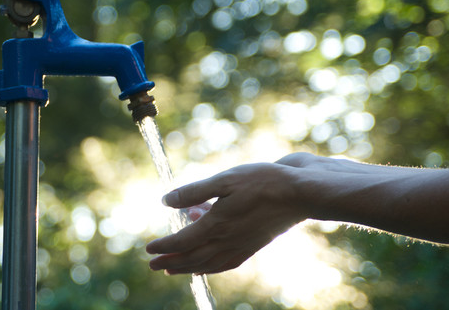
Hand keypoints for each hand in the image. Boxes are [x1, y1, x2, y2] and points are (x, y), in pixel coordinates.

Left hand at [146, 162, 306, 274]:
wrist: (299, 194)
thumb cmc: (262, 182)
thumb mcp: (225, 180)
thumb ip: (194, 192)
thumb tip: (166, 201)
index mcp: (217, 224)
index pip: (182, 242)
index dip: (164, 246)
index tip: (149, 248)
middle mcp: (227, 240)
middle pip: (192, 258)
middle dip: (171, 262)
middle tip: (153, 265)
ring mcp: (241, 246)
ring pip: (208, 264)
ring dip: (188, 268)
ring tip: (173, 270)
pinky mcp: (253, 246)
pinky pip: (226, 263)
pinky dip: (212, 267)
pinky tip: (207, 265)